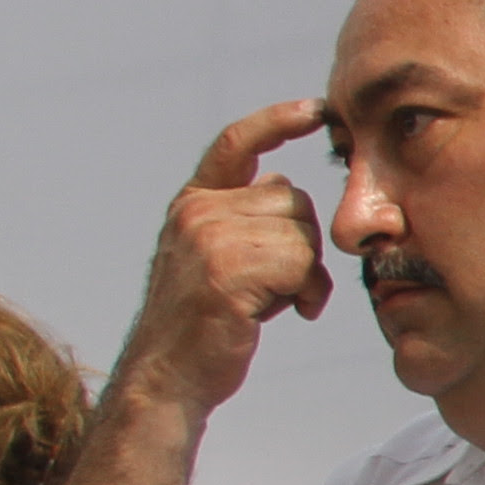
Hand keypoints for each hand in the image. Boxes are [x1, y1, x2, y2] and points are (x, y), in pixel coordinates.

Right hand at [123, 102, 337, 415]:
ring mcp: (209, 237)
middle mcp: (197, 211)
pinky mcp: (227, 269)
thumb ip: (247, 219)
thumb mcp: (220, 257)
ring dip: (304, 273)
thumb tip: (284, 183)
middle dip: (303, 244)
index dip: (278, 121)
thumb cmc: (207, 324)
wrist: (169, 377)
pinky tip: (278, 314)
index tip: (315, 107)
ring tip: (274, 301)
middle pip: (294, 199)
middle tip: (282, 286)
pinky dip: (304, 292)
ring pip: (302, 232)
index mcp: (194, 203)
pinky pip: (300, 263)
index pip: (237, 143)